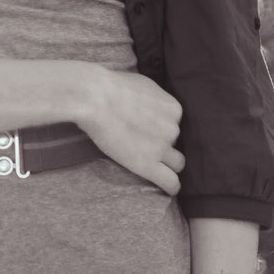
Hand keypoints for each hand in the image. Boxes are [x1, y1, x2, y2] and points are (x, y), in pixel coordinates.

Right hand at [77, 66, 184, 193]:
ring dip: (167, 164)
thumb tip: (153, 104)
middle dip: (163, 144)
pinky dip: (171, 187)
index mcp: (173, 109)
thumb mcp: (143, 84)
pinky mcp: (148, 165)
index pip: (176, 124)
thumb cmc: (112, 86)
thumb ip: (155, 98)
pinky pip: (171, 182)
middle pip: (175, 143)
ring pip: (177, 164)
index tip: (148, 128)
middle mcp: (173, 129)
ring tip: (154, 165)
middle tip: (144, 143)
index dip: (162, 127)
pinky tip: (169, 189)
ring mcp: (162, 148)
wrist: (95, 98)